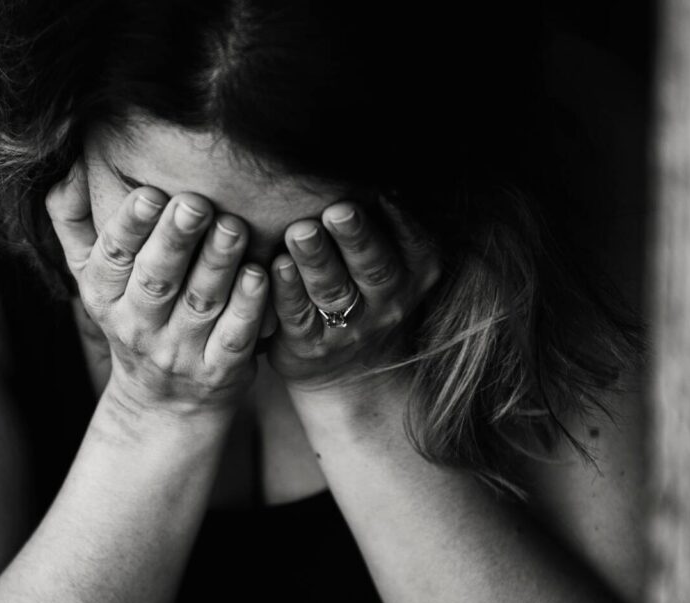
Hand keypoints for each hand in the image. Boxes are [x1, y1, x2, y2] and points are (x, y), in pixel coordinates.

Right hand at [46, 161, 267, 416]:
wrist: (164, 403)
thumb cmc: (134, 317)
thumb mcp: (94, 277)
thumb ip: (76, 223)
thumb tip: (70, 166)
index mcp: (104, 296)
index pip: (114, 257)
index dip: (130, 226)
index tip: (150, 192)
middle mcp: (138, 326)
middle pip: (158, 279)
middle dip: (176, 240)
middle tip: (197, 203)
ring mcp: (180, 351)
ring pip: (200, 303)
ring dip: (218, 264)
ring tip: (234, 227)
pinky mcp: (219, 370)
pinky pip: (234, 336)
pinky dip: (248, 307)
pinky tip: (260, 275)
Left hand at [268, 197, 439, 391]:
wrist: (353, 369)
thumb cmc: (369, 289)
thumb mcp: (396, 258)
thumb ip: (386, 217)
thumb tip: (371, 146)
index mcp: (416, 271)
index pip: (412, 241)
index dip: (399, 217)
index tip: (384, 188)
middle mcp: (390, 300)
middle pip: (374, 267)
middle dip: (356, 237)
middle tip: (338, 210)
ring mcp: (352, 327)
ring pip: (334, 291)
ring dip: (316, 261)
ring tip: (300, 232)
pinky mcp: (311, 345)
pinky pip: (298, 316)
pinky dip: (286, 291)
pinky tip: (273, 267)